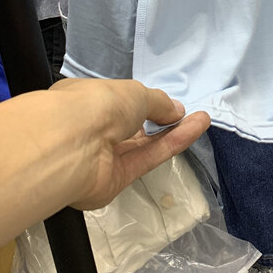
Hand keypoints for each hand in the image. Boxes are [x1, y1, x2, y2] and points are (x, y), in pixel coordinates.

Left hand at [49, 78, 209, 209]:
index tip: (165, 103)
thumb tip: (176, 110)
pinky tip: (193, 130)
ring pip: (143, 144)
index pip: (116, 102)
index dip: (142, 102)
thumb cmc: (97, 105)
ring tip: (200, 120)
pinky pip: (146, 159)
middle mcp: (92, 129)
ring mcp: (102, 156)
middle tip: (187, 113)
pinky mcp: (114, 180)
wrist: (72, 146)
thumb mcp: (136, 92)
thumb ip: (159, 103)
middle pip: (132, 126)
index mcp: (87, 100)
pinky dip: (170, 145)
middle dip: (161, 118)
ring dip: (172, 132)